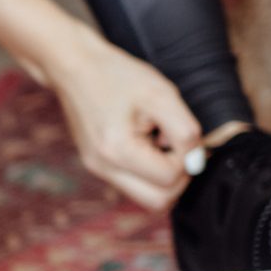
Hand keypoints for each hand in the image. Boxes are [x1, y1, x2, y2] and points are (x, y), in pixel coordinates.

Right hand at [47, 37, 206, 211]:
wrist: (75, 67)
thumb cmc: (118, 76)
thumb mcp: (161, 94)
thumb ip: (185, 131)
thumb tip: (196, 161)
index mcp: (118, 151)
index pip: (170, 178)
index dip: (185, 157)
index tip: (177, 132)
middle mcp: (104, 168)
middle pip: (158, 202)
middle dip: (177, 178)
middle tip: (174, 147)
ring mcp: (98, 170)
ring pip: (146, 198)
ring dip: (162, 177)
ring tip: (157, 144)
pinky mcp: (98, 167)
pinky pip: (133, 185)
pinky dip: (147, 172)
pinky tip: (144, 145)